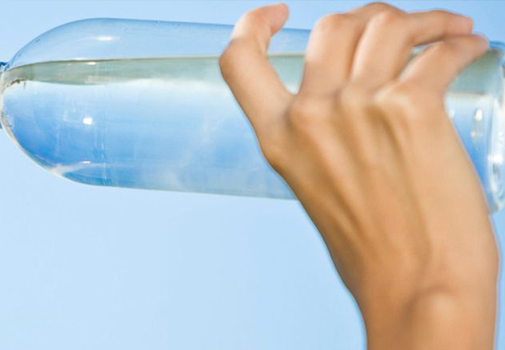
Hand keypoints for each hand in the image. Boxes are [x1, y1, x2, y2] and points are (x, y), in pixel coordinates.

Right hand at [220, 3, 498, 348]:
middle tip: (402, 29)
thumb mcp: (317, 188)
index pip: (238, 61)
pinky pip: (439, 51)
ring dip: (424, 19)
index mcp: (278, 138)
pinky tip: (471, 48)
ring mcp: (358, 107)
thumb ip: (317, 139)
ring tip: (449, 30)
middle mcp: (310, 115)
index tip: (281, 12)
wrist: (417, 288)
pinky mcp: (412, 109)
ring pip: (384, 23)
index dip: (253, 22)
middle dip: (370, 16)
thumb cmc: (375, 251)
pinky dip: (460, 42)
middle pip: (331, 26)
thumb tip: (349, 99)